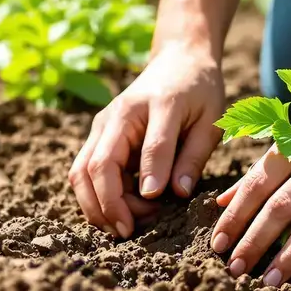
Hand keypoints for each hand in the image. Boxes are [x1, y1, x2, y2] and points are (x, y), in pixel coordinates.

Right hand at [69, 42, 224, 237]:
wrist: (178, 60)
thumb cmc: (199, 92)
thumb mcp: (209, 120)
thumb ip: (193, 156)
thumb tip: (177, 193)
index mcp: (155, 105)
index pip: (149, 146)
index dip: (151, 178)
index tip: (155, 205)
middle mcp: (118, 114)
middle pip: (97, 166)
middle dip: (110, 205)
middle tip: (132, 230)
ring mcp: (102, 125)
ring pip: (81, 172)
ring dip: (96, 205)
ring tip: (125, 226)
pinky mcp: (97, 135)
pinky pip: (84, 171)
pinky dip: (94, 197)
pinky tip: (118, 212)